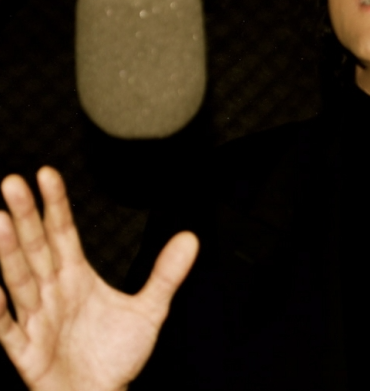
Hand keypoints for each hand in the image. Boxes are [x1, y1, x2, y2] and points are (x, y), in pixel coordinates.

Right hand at [0, 167, 198, 390]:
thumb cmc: (116, 354)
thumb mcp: (149, 310)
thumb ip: (166, 274)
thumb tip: (190, 239)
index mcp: (76, 278)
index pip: (63, 233)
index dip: (56, 205)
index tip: (47, 174)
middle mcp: (53, 292)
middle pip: (37, 248)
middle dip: (25, 216)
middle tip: (12, 183)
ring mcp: (37, 320)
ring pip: (19, 280)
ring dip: (8, 252)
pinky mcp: (27, 351)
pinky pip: (7, 329)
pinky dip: (0, 310)